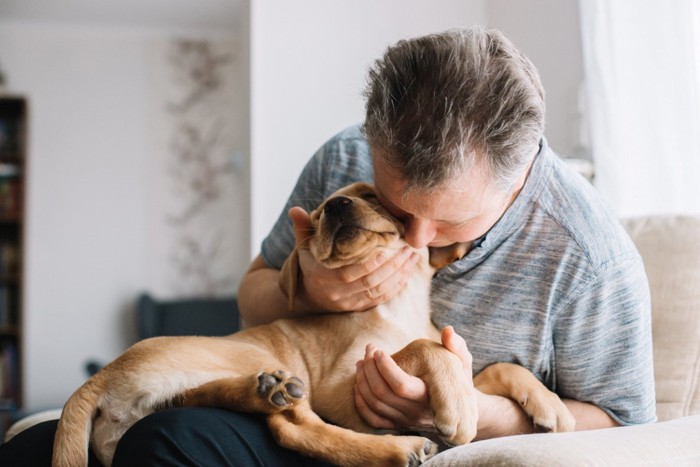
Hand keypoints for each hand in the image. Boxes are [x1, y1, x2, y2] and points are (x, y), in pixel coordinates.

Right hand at [288, 206, 419, 311]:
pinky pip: (381, 300)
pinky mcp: (358, 308)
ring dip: (399, 275)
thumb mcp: (304, 248)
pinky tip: (407, 273)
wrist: (310, 296)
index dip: (370, 264)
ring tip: (412, 258)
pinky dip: (396, 287)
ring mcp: (348, 303)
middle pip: (369, 282)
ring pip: (378, 291)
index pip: (349, 274)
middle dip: (392, 266)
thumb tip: (295, 210)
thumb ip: (302, 229)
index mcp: (322, 278)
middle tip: (408, 250)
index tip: (387, 250)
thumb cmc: (311, 265)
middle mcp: (336, 294)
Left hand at [354, 326, 473, 429]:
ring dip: (362, 380)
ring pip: (374, 404)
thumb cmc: (458, 380)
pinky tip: (359, 384)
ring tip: (362, 362)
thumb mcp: (463, 362)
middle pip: (382, 393)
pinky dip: (361, 402)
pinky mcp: (398, 426)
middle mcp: (416, 412)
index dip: (385, 367)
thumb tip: (448, 330)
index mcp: (430, 396)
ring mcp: (405, 421)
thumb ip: (456, 346)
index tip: (378, 350)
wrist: (461, 412)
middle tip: (369, 350)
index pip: (401, 385)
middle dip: (370, 368)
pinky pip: (372, 419)